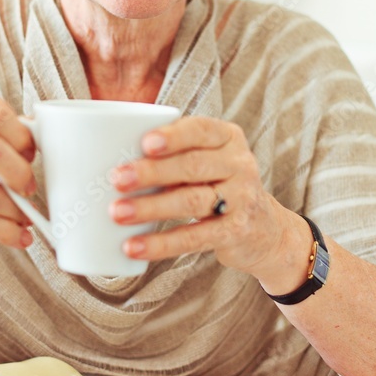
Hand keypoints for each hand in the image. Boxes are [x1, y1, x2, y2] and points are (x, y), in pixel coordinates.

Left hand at [109, 115, 288, 274]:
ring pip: (191, 200)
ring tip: (117, 212)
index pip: (201, 130)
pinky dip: (161, 243)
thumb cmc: (217, 185)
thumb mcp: (208, 160)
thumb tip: (111, 157)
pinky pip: (194, 237)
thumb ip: (174, 153)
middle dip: (152, 172)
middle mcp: (239, 164)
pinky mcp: (235, 232)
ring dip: (151, 207)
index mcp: (228, 137)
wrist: (264, 229)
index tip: (145, 143)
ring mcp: (241, 199)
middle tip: (117, 179)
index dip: (173, 136)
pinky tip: (134, 246)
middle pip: (192, 166)